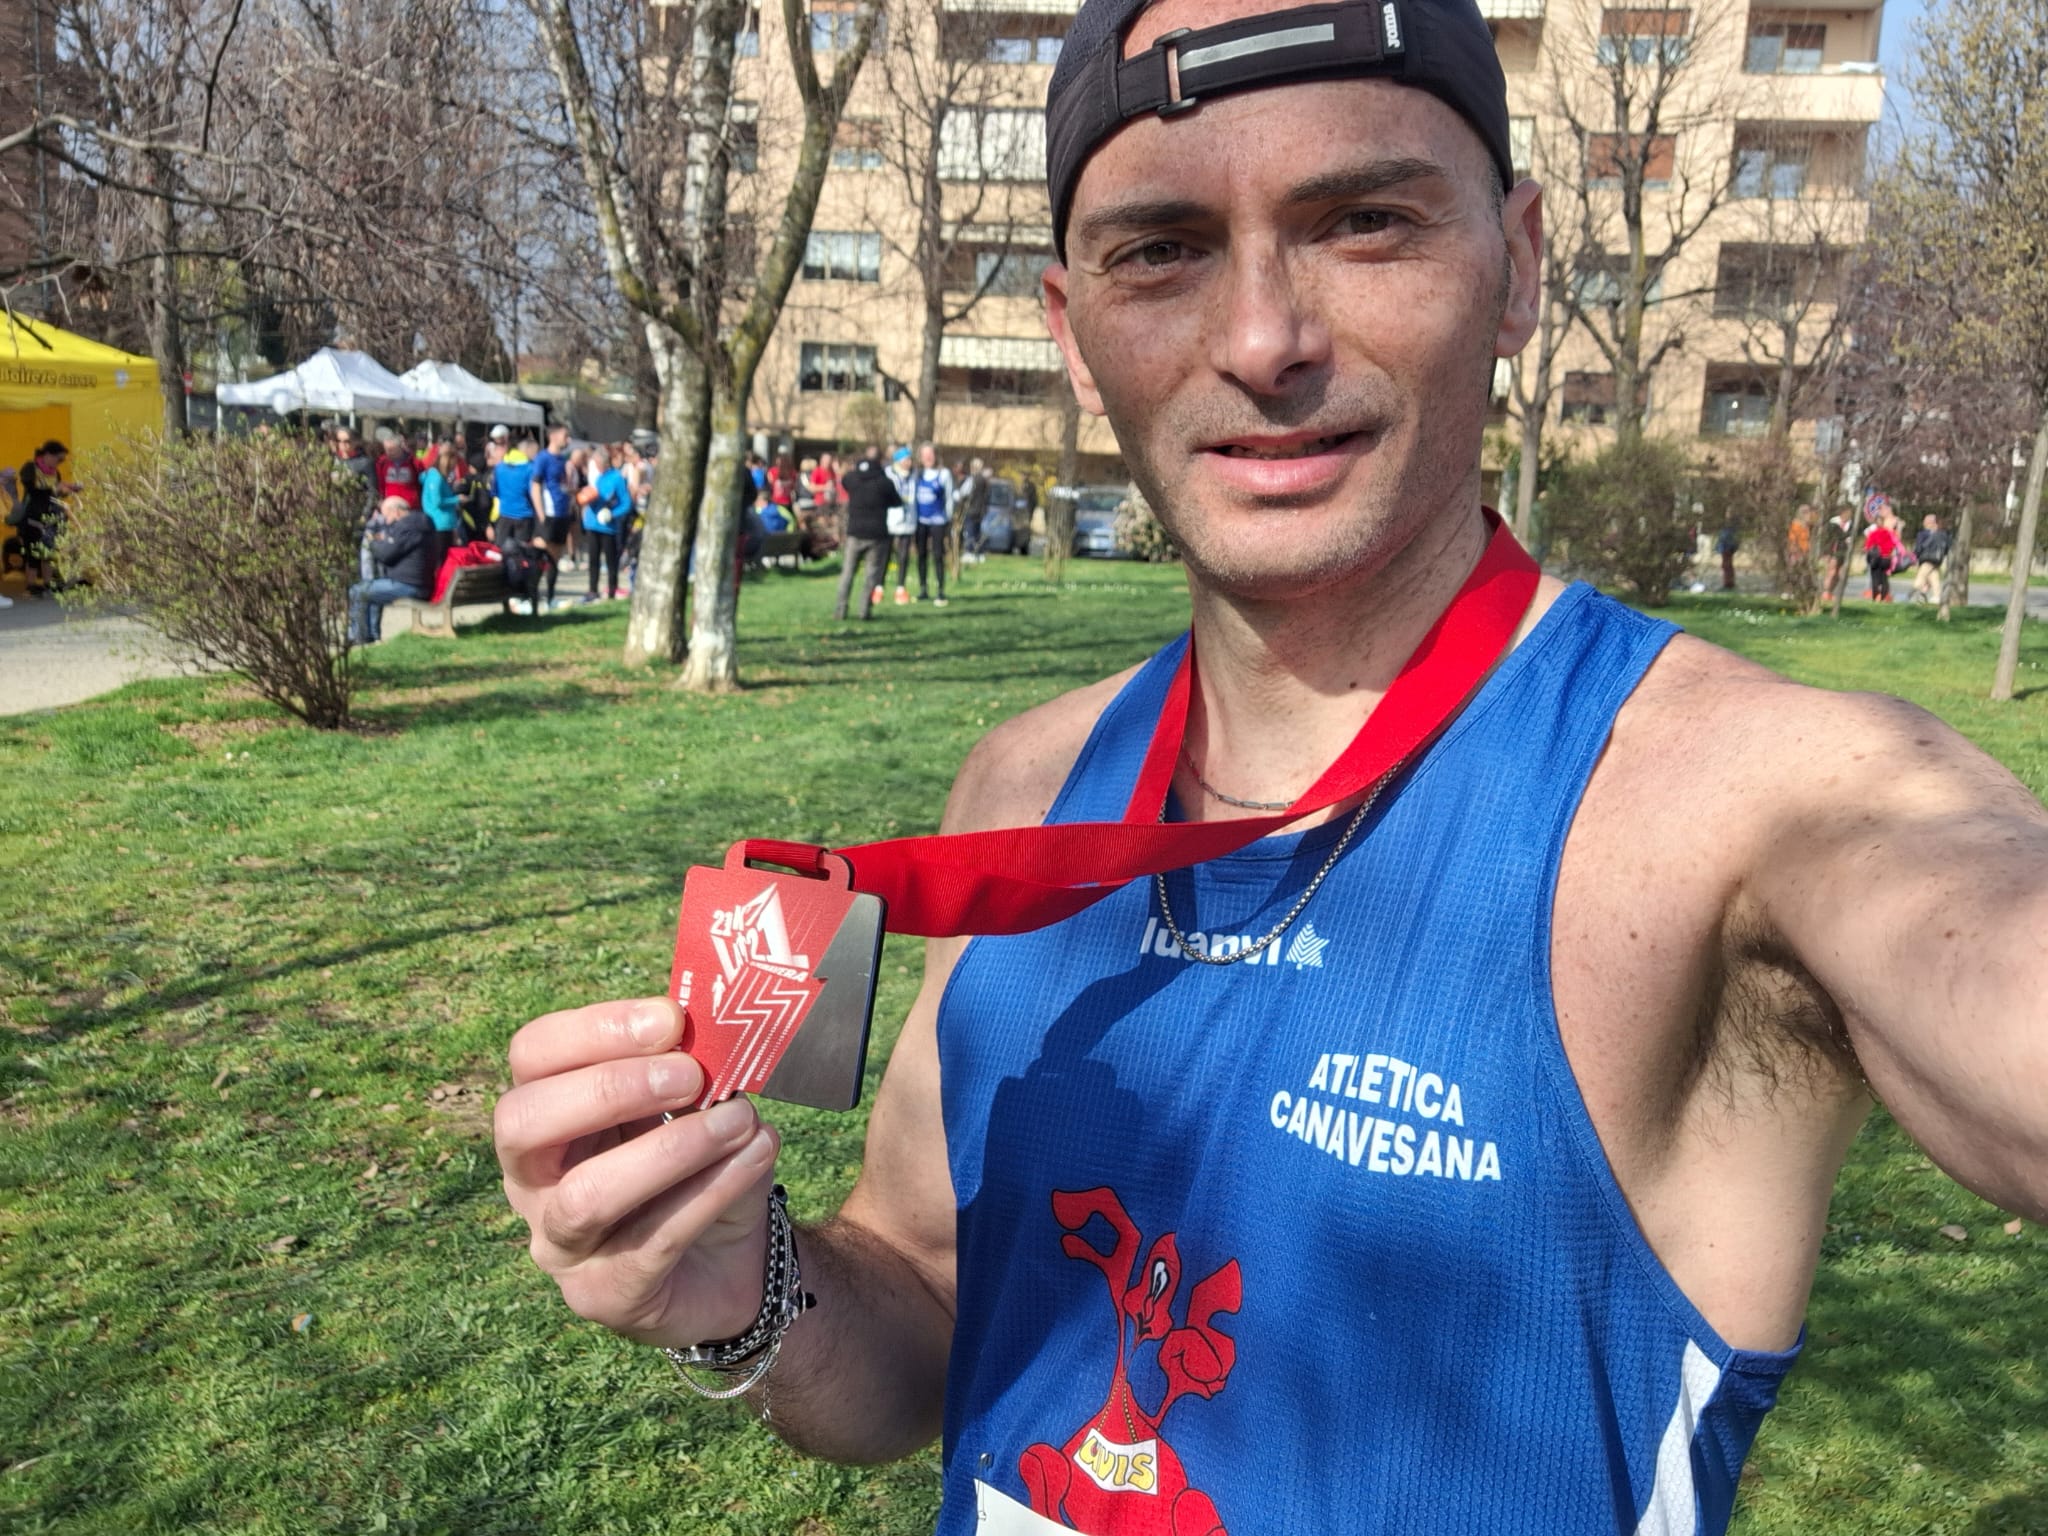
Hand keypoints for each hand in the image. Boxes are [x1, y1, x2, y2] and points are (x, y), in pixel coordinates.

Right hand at [495, 998, 780, 1348]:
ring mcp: (559, 1245)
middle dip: (609, 1088)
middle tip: (690, 1074)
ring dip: (670, 1148)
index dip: (594, 1029)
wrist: (733, 1263)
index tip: (670, 1018)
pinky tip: (756, 1155)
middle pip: (523, 1122)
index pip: (532, 1055)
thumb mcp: (692, 1108)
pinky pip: (652, 1241)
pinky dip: (711, 1191)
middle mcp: (531, 1180)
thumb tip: (711, 1028)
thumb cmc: (698, 1167)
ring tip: (739, 1119)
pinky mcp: (605, 1295)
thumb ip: (689, 1068)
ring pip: (586, 1195)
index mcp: (544, 1115)